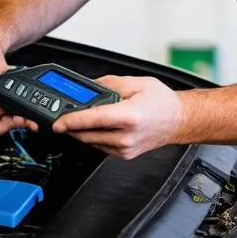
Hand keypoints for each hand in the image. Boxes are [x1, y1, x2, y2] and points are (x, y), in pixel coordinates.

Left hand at [52, 75, 184, 159]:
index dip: (71, 121)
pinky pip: (100, 146)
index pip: (92, 120)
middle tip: (64, 113)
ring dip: (82, 131)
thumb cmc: (162, 102)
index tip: (57, 122)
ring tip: (85, 117)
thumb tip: (89, 87)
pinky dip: (94, 136)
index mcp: (129, 116)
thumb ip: (109, 83)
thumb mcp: (136, 82)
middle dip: (72, 124)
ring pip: (91, 141)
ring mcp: (125, 148)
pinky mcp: (124, 155)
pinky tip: (100, 126)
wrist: (179, 120)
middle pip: (86, 134)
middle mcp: (126, 136)